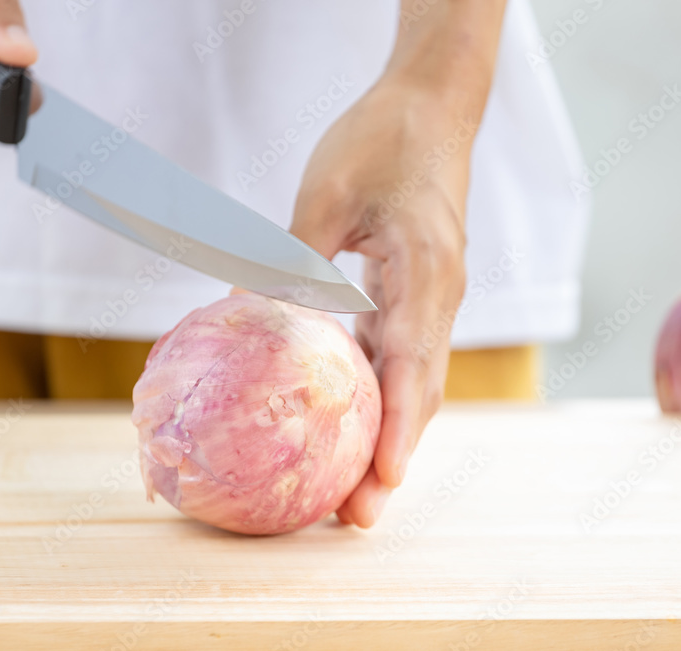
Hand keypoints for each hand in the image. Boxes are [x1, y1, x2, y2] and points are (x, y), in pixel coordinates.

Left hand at [290, 76, 474, 527]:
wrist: (434, 104)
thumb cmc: (382, 139)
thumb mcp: (325, 191)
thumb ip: (290, 260)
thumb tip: (241, 321)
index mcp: (425, 273)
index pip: (415, 365)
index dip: (400, 429)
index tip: (383, 480)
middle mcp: (439, 298)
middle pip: (419, 394)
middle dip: (392, 458)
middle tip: (354, 516)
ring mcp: (433, 299)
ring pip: (412, 383)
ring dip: (386, 437)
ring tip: (351, 490)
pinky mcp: (418, 294)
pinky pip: (399, 357)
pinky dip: (378, 398)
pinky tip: (344, 422)